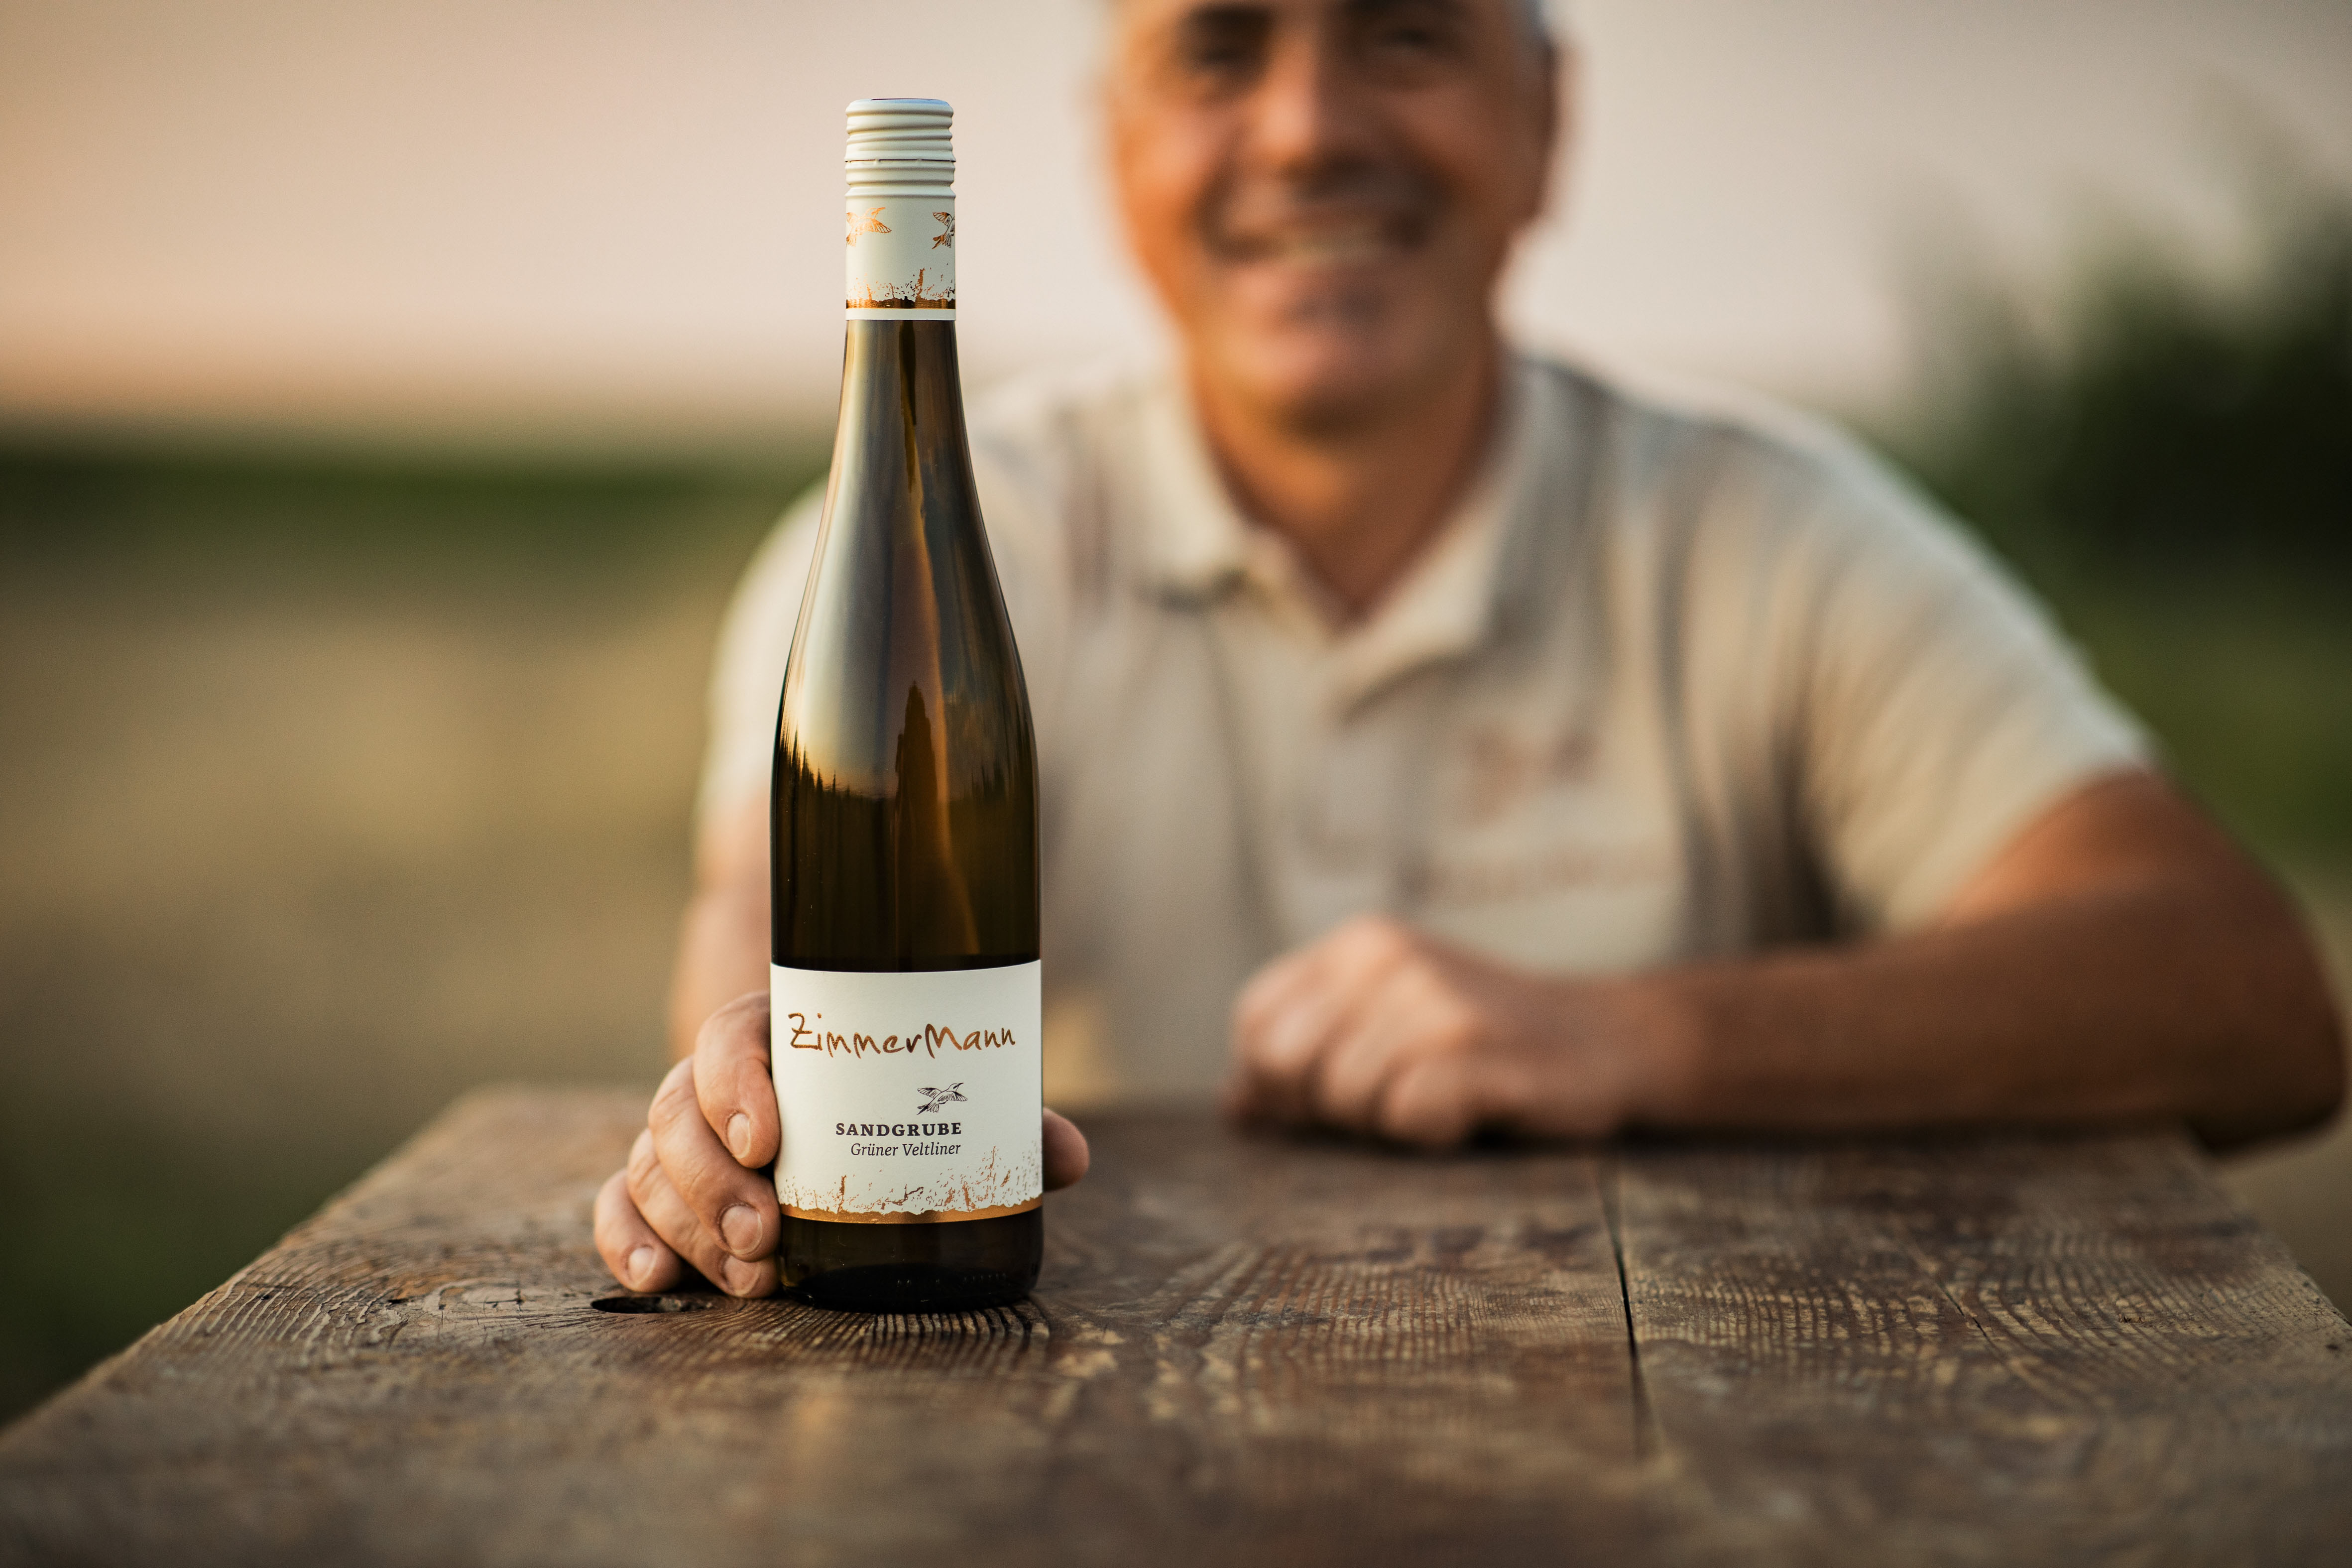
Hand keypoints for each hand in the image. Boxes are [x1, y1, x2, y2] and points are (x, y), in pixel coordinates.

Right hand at [594, 989, 1092, 1295]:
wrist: (845, 1102)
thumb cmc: (895, 1097)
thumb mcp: (942, 1101)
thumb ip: (1001, 1124)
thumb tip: (1070, 1160)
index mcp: (772, 1036)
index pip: (727, 1041)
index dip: (735, 1087)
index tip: (769, 1140)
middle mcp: (713, 1086)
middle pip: (676, 1112)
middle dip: (714, 1182)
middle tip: (767, 1238)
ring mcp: (680, 1139)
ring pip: (649, 1166)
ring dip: (689, 1224)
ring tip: (750, 1276)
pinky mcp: (658, 1191)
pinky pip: (619, 1207)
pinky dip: (628, 1242)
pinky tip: (659, 1280)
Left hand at [1224, 915, 1683, 1147]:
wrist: (1607, 1040)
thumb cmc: (1482, 1048)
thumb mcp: (1386, 1031)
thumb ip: (1307, 1060)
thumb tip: (1234, 1104)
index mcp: (1355, 945)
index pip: (1254, 1024)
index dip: (1277, 1080)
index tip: (1333, 1093)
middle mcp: (1388, 956)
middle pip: (1283, 1064)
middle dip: (1325, 1106)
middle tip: (1395, 1098)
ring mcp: (1435, 997)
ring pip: (1343, 1095)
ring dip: (1388, 1123)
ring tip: (1444, 1098)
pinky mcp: (1479, 1046)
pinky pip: (1406, 1113)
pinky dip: (1431, 1132)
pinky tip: (1469, 1113)